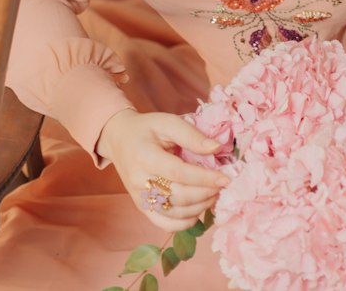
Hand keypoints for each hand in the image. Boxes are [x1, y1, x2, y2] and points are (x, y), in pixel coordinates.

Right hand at [97, 107, 229, 232]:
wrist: (120, 140)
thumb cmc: (146, 128)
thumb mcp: (167, 121)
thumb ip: (191, 134)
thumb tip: (216, 148)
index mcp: (145, 156)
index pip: (179, 173)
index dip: (204, 178)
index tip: (225, 178)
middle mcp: (140, 181)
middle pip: (179, 195)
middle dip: (206, 193)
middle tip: (222, 186)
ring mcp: (139, 197)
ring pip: (174, 212)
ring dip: (199, 207)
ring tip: (214, 194)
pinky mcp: (141, 207)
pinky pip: (163, 224)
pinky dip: (184, 223)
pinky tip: (197, 211)